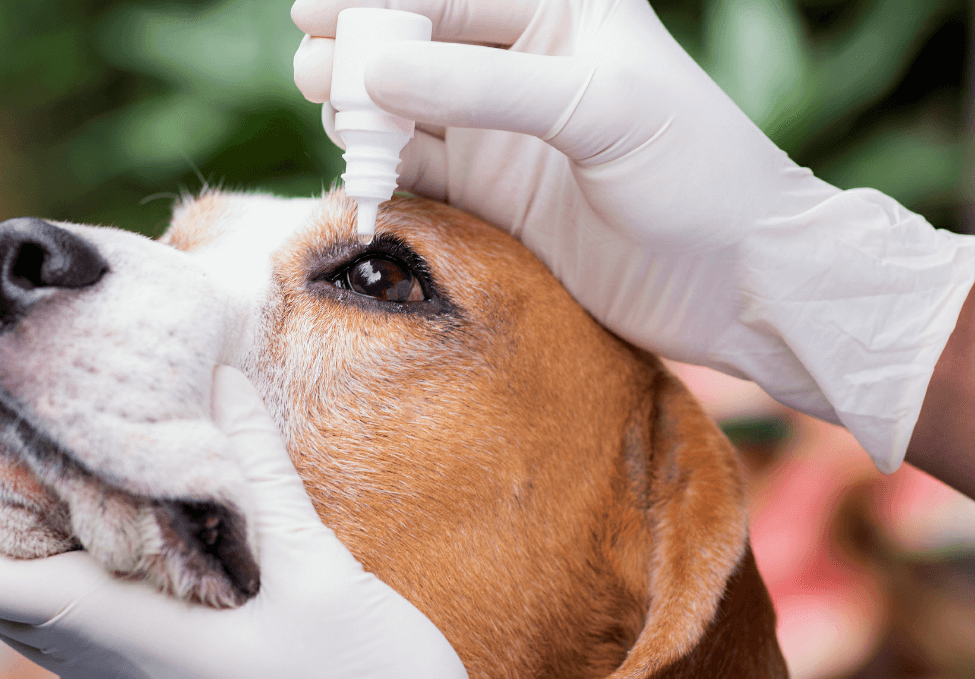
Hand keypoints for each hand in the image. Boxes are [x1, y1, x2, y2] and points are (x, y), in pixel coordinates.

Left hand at [0, 366, 475, 678]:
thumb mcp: (319, 576)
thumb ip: (262, 478)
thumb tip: (223, 383)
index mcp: (130, 637)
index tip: (26, 435)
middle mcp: (115, 670)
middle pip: (5, 590)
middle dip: (20, 507)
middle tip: (78, 439)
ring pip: (55, 610)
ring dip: (69, 538)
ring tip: (130, 468)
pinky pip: (106, 629)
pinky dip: (114, 572)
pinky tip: (180, 530)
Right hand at [293, 0, 974, 472]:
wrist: (737, 282)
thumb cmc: (694, 171)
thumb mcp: (597, 110)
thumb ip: (487, 84)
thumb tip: (378, 67)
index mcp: (566, 13)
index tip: (312, 10)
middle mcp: (528, 66)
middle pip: (421, 45)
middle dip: (362, 53)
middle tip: (315, 73)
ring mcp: (508, 135)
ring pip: (411, 109)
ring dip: (365, 112)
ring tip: (331, 117)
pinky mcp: (498, 197)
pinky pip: (423, 173)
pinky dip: (386, 172)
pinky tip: (358, 173)